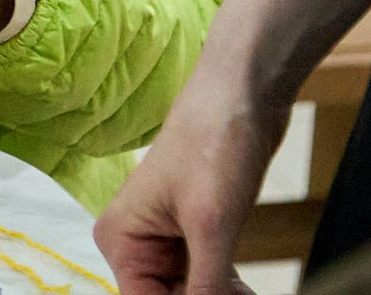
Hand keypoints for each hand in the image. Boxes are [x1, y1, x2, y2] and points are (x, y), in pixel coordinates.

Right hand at [94, 68, 283, 294]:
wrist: (242, 95)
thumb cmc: (213, 145)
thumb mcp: (210, 225)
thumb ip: (206, 285)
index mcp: (121, 239)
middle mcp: (136, 241)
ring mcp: (166, 236)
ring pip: (191, 293)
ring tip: (249, 294)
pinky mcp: (195, 230)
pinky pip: (207, 276)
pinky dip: (228, 289)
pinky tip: (248, 291)